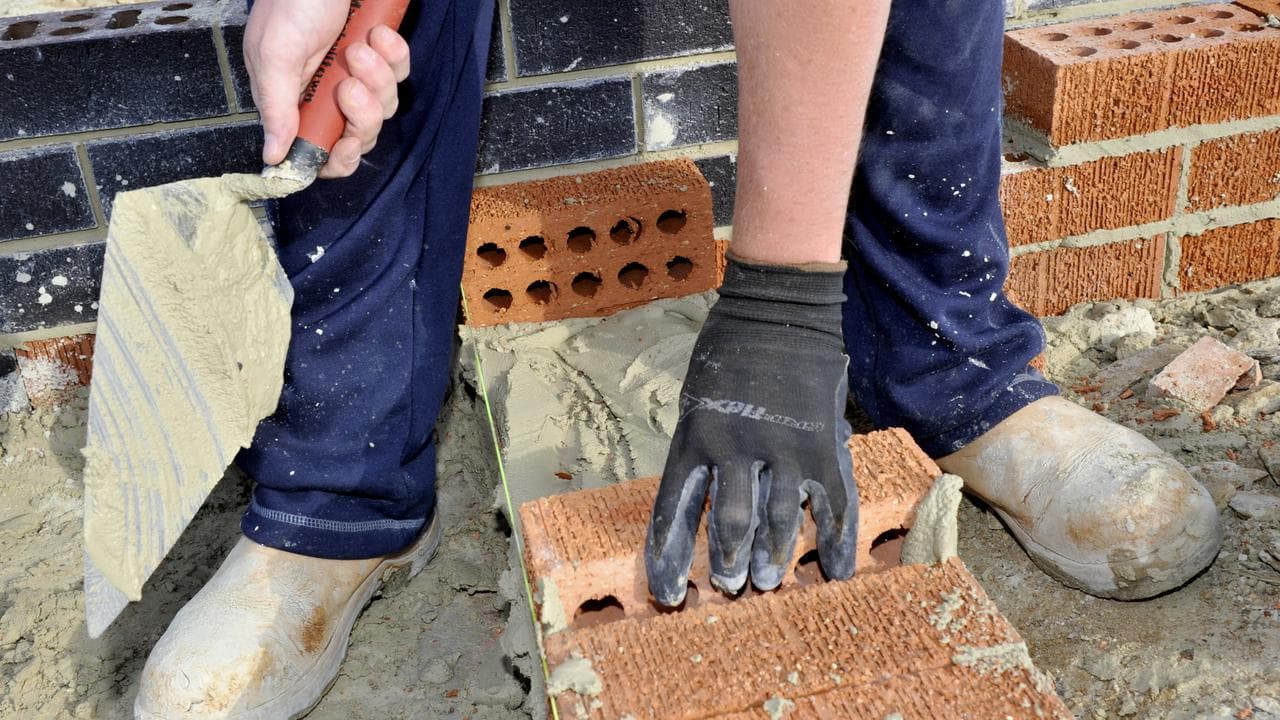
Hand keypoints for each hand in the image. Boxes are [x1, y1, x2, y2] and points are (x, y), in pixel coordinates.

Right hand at [243, 0, 410, 177]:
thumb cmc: (292, 0)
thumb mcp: (274, 53)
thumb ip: (276, 106)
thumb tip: (273, 157)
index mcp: (294, 99)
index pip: (320, 151)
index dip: (337, 158)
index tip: (346, 143)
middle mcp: (326, 93)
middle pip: (359, 135)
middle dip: (363, 116)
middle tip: (350, 85)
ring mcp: (356, 75)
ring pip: (384, 105)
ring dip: (376, 78)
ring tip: (359, 47)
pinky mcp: (381, 56)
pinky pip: (399, 73)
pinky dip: (393, 55)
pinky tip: (376, 32)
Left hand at [645, 255, 858, 605]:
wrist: (778, 310)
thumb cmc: (728, 353)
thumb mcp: (697, 400)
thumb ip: (704, 449)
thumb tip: (706, 498)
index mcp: (693, 437)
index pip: (673, 511)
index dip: (670, 557)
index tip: (668, 594)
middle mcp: (733, 447)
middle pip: (730, 523)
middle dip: (730, 562)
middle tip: (731, 587)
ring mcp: (781, 447)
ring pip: (777, 520)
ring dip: (773, 557)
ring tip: (768, 582)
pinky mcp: (820, 444)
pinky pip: (831, 504)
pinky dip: (835, 541)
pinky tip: (836, 570)